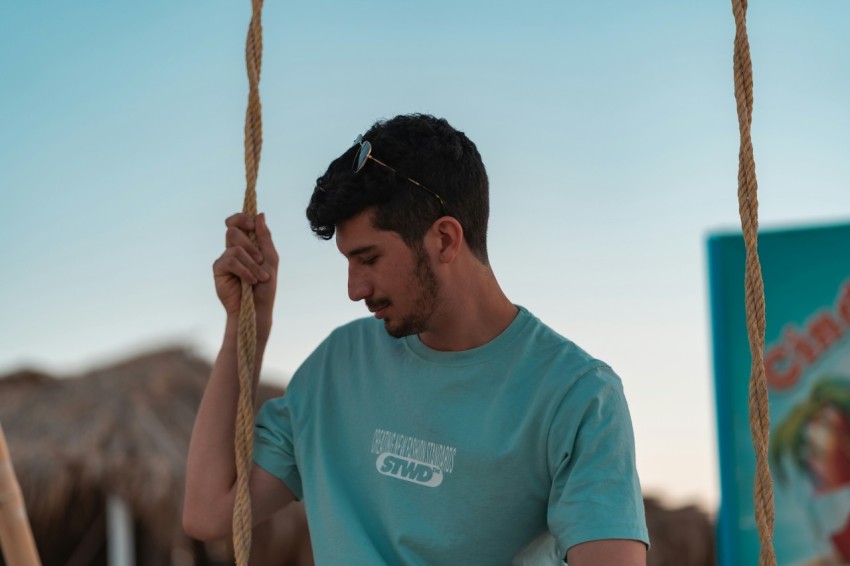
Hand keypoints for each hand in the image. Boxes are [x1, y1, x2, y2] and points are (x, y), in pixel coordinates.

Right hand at [213, 212, 277, 339]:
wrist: (257, 308)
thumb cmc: (265, 286)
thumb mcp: (270, 259)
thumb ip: (265, 237)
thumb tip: (260, 214)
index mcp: (248, 244)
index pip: (238, 222)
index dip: (241, 218)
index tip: (251, 224)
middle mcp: (234, 248)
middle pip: (233, 230)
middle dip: (251, 245)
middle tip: (260, 258)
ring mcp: (226, 258)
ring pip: (235, 247)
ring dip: (252, 263)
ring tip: (259, 277)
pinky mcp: (219, 269)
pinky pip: (230, 260)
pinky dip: (244, 270)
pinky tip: (250, 281)